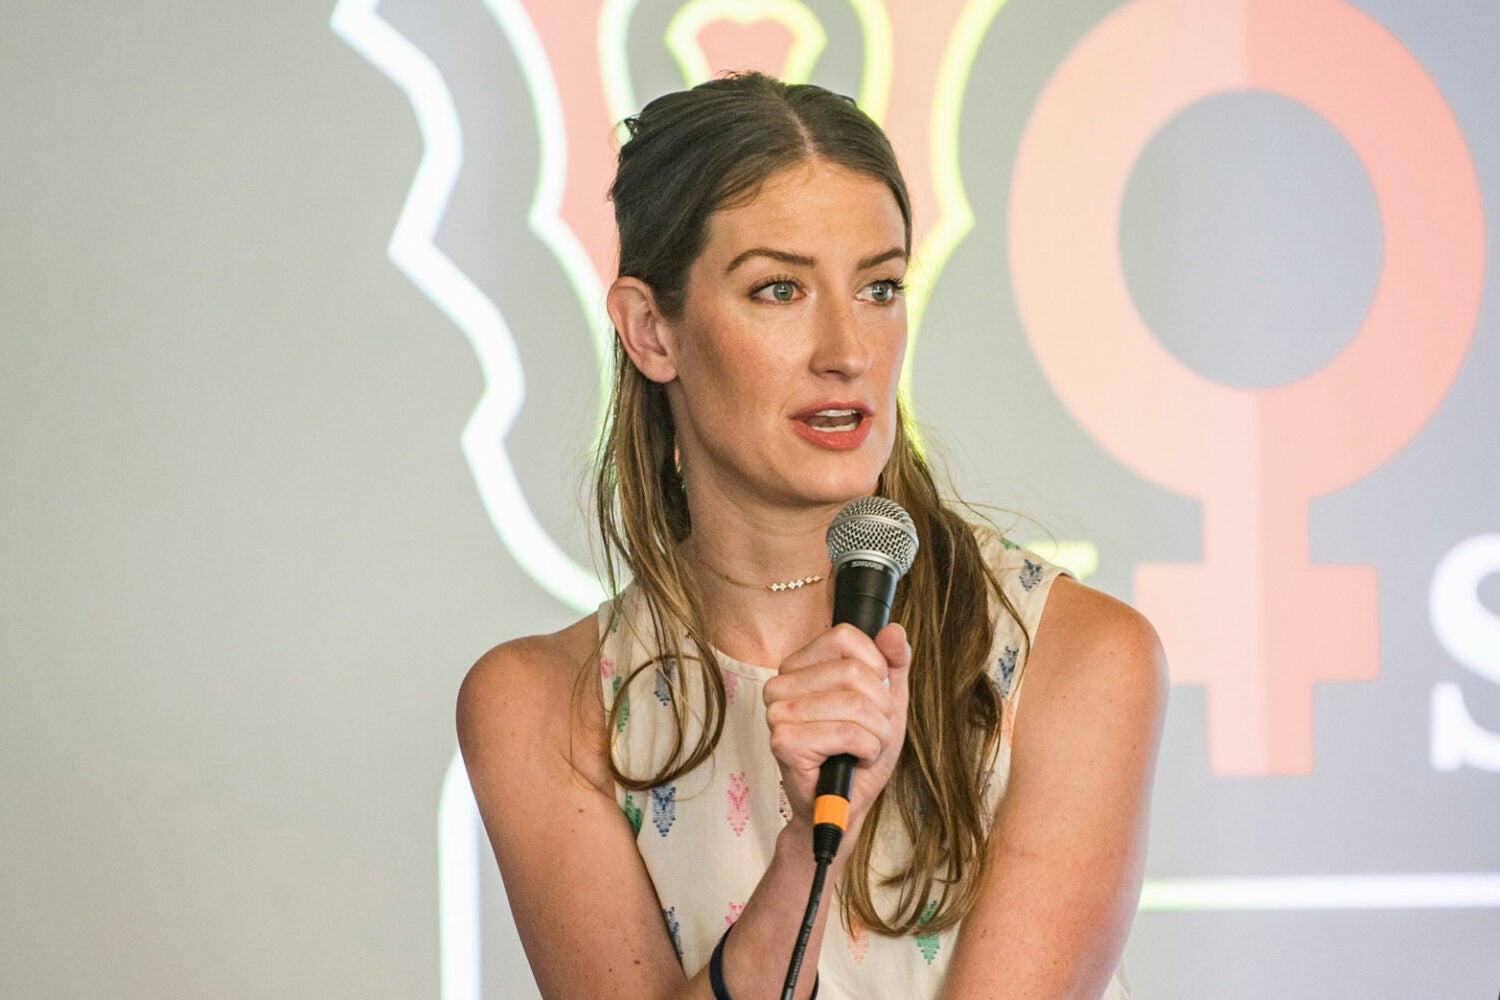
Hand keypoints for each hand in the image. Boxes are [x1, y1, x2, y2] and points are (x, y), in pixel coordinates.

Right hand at [762, 622, 911, 839]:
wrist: (845, 804)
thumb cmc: (859, 751)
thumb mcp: (885, 701)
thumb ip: (893, 663)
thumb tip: (893, 630)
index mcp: (798, 666)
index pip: (844, 636)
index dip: (875, 665)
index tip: (875, 694)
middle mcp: (780, 684)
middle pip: (854, 672)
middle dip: (880, 708)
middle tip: (873, 731)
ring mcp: (778, 713)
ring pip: (854, 703)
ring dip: (877, 733)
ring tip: (865, 748)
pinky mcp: (784, 742)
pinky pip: (847, 733)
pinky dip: (866, 749)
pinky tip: (854, 760)